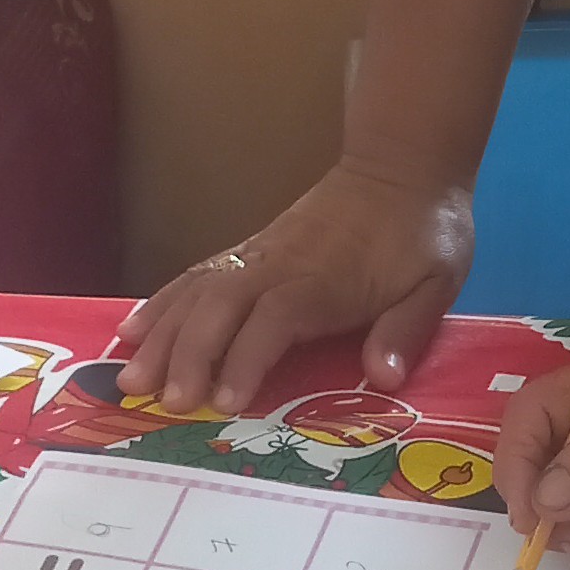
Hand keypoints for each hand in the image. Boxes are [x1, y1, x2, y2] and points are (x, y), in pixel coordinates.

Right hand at [113, 161, 473, 415]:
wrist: (401, 166)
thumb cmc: (423, 231)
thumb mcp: (438, 279)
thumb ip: (408, 328)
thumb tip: (385, 377)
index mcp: (326, 280)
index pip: (275, 319)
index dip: (246, 359)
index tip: (224, 401)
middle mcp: (280, 264)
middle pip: (220, 307)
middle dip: (187, 355)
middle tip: (163, 403)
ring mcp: (258, 254)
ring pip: (197, 291)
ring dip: (161, 335)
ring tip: (131, 380)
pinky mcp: (249, 249)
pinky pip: (196, 275)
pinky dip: (161, 303)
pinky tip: (132, 331)